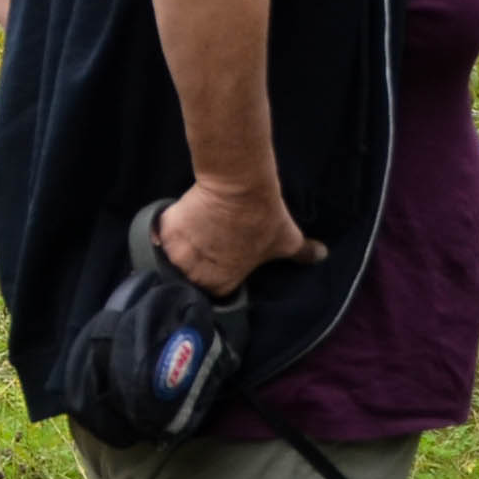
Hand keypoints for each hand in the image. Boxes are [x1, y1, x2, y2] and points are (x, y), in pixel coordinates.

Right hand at [157, 177, 315, 296]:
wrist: (238, 186)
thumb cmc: (264, 217)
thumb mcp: (287, 238)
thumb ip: (302, 254)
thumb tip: (323, 256)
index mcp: (222, 285)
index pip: (212, 293)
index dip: (214, 279)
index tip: (216, 266)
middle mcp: (196, 276)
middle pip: (187, 278)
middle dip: (193, 267)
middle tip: (202, 249)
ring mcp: (177, 255)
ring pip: (170, 260)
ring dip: (176, 252)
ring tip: (188, 237)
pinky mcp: (164, 232)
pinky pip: (155, 239)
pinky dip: (160, 234)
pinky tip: (172, 225)